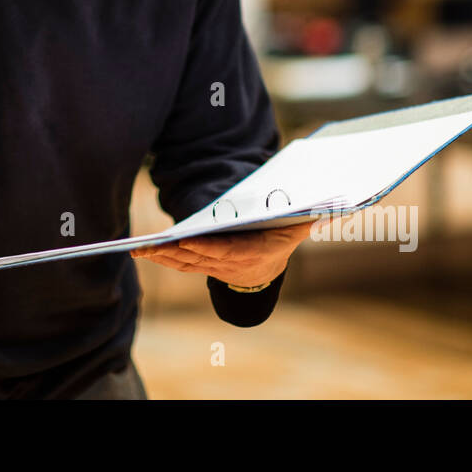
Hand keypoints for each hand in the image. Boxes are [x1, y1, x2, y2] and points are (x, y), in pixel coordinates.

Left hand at [130, 222, 312, 287]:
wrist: (269, 267)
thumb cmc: (283, 236)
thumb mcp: (299, 226)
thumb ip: (310, 216)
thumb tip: (333, 203)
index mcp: (252, 253)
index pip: (225, 251)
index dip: (205, 248)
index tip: (186, 241)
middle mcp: (231, 264)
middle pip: (198, 258)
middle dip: (173, 253)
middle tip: (149, 247)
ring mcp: (214, 267)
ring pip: (185, 263)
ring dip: (161, 258)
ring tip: (137, 250)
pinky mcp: (202, 265)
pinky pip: (180, 263)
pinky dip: (162, 258)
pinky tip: (143, 251)